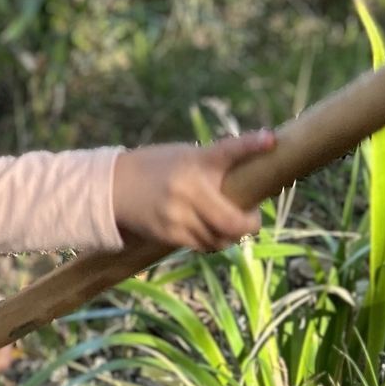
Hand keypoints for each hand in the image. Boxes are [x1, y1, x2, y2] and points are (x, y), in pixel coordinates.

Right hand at [111, 130, 275, 251]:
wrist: (113, 188)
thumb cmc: (156, 167)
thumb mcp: (183, 156)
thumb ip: (213, 165)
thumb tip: (251, 179)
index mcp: (194, 161)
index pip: (227, 150)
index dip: (251, 144)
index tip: (271, 140)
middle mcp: (188, 188)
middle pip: (232, 220)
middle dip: (250, 224)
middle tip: (253, 220)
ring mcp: (178, 215)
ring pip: (220, 238)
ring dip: (232, 234)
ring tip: (231, 225)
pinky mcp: (170, 234)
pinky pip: (204, 245)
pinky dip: (213, 240)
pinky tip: (211, 231)